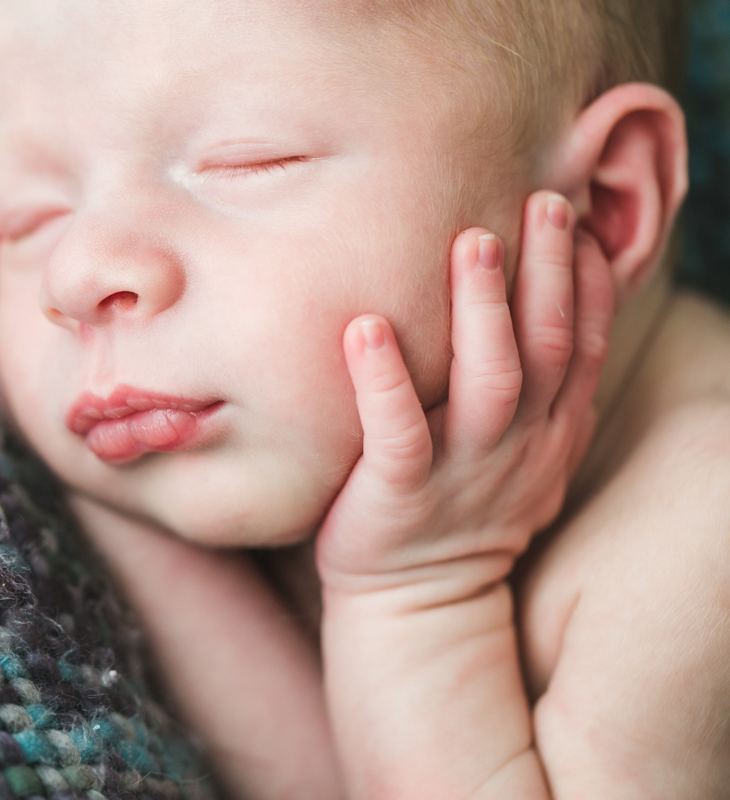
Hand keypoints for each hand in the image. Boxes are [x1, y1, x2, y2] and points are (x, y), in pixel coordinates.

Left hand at [316, 190, 613, 599]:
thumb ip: (525, 391)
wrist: (416, 604)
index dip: (588, 283)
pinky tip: (364, 328)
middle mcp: (517, 446)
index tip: (581, 220)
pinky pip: (399, 432)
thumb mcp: (511, 453)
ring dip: (484, 310)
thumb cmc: (451, 508)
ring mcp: (462, 471)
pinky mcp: (400, 495)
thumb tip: (527, 306)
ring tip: (472, 242)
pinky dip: (384, 379)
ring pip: (490, 381)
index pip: (582, 345)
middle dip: (549, 273)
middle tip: (544, 201)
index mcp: (546, 432)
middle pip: (545, 347)